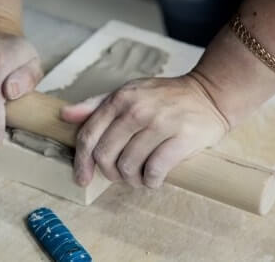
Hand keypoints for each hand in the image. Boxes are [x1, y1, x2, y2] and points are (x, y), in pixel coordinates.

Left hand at [61, 74, 229, 188]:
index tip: (82, 178)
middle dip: (109, 173)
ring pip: (128, 166)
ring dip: (131, 180)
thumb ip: (96, 105)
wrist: (209, 94)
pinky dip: (151, 181)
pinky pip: (154, 171)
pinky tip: (154, 178)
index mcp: (120, 99)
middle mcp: (137, 110)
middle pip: (105, 155)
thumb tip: (65, 115)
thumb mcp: (128, 93)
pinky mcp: (182, 138)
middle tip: (120, 175)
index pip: (88, 135)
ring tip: (140, 176)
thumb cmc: (164, 98)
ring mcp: (160, 123)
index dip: (81, 162)